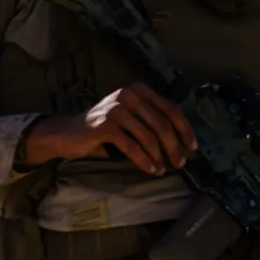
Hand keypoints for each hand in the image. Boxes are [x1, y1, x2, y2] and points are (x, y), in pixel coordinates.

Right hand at [18, 84, 195, 174]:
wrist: (67, 133)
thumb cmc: (102, 129)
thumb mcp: (129, 118)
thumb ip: (150, 121)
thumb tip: (179, 141)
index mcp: (139, 90)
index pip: (170, 109)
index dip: (184, 129)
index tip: (192, 147)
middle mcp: (129, 95)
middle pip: (161, 124)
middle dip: (173, 146)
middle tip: (179, 163)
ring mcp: (117, 110)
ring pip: (148, 136)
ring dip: (159, 156)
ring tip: (163, 169)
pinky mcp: (105, 126)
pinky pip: (132, 146)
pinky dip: (144, 160)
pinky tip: (150, 169)